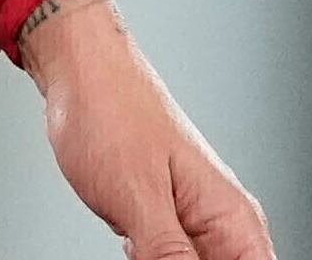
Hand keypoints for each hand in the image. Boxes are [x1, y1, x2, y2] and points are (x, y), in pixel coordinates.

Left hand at [18, 0, 273, 259]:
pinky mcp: (163, 221)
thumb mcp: (137, 197)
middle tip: (146, 249)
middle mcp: (221, 223)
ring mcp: (191, 222)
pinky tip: (130, 247)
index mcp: (232, 219)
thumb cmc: (109, 111)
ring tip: (137, 238)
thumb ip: (169, 255)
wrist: (79, 71)